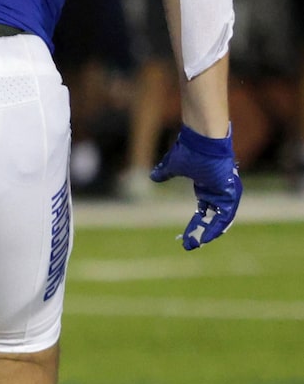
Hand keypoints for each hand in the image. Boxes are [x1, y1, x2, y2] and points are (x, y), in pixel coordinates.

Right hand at [151, 126, 240, 249]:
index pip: (205, 210)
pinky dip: (217, 225)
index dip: (196, 224)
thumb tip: (153, 176)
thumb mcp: (173, 165)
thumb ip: (165, 173)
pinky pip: (226, 214)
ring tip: (198, 243)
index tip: (187, 238)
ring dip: (210, 232)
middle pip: (214, 217)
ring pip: (221, 218)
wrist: (202, 138)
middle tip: (192, 245)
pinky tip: (208, 235)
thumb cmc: (190, 148)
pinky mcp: (230, 191)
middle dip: (202, 232)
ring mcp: (226, 191)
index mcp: (208, 186)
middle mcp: (219, 191)